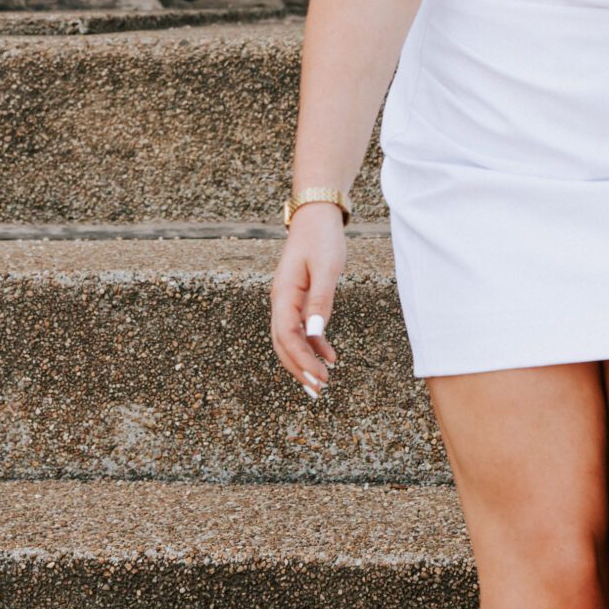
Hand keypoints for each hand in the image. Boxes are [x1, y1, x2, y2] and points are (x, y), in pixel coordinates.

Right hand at [270, 203, 346, 400]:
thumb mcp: (327, 267)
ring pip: (291, 340)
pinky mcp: (299, 299)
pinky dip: (313, 345)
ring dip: (305, 362)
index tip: (318, 378)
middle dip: (299, 369)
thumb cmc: (322, 238)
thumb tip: (315, 334)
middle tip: (318, 392)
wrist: (316, 215)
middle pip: (284, 344)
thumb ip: (321, 300)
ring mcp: (288, 301)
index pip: (286, 336)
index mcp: (283, 294)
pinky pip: (301, 329)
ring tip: (322, 383)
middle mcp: (280, 301)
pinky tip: (328, 357)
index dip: (300, 360)